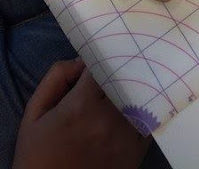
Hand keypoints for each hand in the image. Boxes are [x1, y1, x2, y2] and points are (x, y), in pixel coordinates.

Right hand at [13, 59, 150, 168]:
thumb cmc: (39, 154)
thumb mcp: (35, 113)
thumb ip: (55, 78)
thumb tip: (82, 60)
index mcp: (81, 106)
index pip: (101, 65)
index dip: (98, 61)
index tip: (94, 65)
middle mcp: (108, 118)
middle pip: (122, 78)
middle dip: (115, 72)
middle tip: (108, 75)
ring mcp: (125, 136)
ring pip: (137, 96)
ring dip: (130, 89)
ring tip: (122, 89)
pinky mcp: (136, 152)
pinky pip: (147, 120)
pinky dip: (141, 110)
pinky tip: (132, 109)